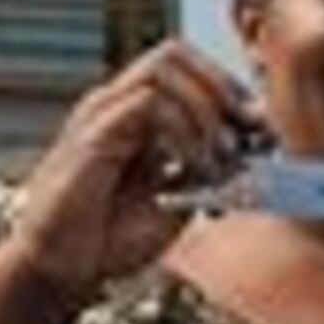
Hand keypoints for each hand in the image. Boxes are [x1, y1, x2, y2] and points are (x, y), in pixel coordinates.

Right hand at [5, 40, 263, 300]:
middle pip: (174, 53)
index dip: (229, 90)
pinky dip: (184, 131)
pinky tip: (196, 167)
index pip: (186, 70)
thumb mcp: (176, 202)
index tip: (261, 130)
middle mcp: (117, 105)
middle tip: (249, 129)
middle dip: (222, 86)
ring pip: (163, 69)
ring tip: (222, 155)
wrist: (61, 269)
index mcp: (136, 116)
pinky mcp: (91, 135)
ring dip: (206, 108)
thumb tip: (249, 151)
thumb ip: (206, 173)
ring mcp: (101, 115)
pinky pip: (147, 105)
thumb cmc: (109, 239)